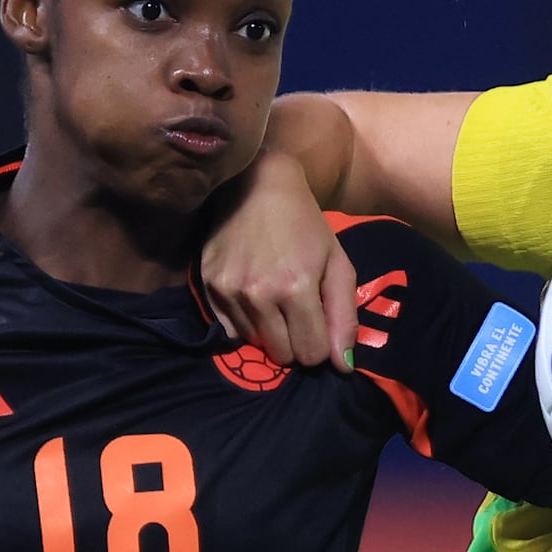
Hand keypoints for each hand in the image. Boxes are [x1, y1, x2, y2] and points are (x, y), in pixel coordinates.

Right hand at [196, 151, 356, 369]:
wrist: (256, 185)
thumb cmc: (305, 223)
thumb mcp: (337, 263)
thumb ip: (343, 316)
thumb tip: (343, 366)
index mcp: (297, 288)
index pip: (311, 354)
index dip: (320, 344)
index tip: (319, 324)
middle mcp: (260, 295)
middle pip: (282, 355)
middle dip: (296, 341)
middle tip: (298, 312)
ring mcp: (230, 292)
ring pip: (255, 344)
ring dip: (270, 331)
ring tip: (274, 299)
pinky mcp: (208, 287)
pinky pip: (230, 331)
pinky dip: (245, 323)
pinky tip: (253, 297)